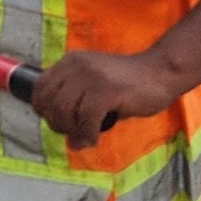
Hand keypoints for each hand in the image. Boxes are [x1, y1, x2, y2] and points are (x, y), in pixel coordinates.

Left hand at [31, 46, 185, 149]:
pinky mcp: (107, 90)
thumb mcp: (94, 83)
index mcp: (70, 62)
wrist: (160, 72)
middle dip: (58, 124)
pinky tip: (94, 138)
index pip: (40, 88)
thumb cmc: (128, 83)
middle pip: (49, 103)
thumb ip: (76, 101)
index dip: (44, 110)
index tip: (59, 122)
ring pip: (64, 111)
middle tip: (74, 132)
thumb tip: (67, 137)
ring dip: (72, 131)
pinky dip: (87, 134)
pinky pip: (85, 119)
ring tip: (85, 136)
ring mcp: (92, 77)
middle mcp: (77, 66)